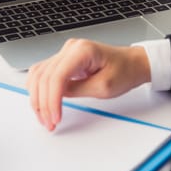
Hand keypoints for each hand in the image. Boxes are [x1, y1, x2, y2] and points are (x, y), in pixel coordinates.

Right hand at [26, 39, 150, 130]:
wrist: (132, 64)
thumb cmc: (124, 71)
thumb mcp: (104, 86)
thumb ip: (77, 90)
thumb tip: (56, 95)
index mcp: (82, 50)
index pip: (56, 76)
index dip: (52, 100)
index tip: (55, 118)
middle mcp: (70, 48)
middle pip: (44, 76)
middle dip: (43, 103)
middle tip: (48, 122)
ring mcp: (65, 52)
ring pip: (38, 74)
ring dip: (37, 97)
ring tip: (44, 116)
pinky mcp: (64, 59)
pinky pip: (43, 72)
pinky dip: (39, 88)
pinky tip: (42, 102)